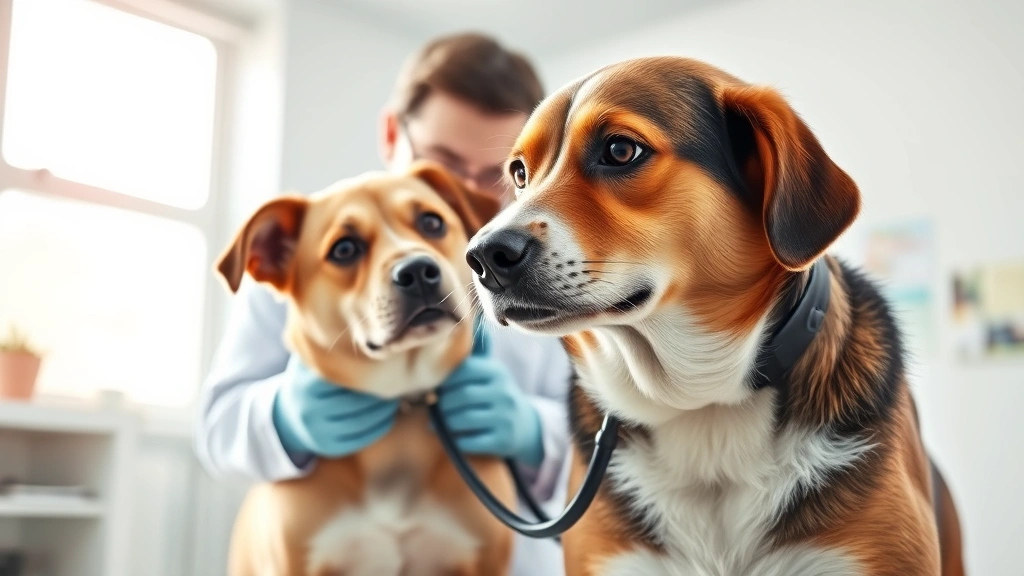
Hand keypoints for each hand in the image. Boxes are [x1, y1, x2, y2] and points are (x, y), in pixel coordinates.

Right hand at [272, 355, 399, 461]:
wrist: (287, 417)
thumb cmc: (309, 380)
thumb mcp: (311, 361)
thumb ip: (332, 349)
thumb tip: (372, 335)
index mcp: (306, 381)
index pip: (345, 375)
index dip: (369, 368)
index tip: (386, 360)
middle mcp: (308, 408)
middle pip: (357, 399)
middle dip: (382, 389)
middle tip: (398, 378)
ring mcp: (317, 430)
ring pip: (363, 420)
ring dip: (386, 408)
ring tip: (395, 394)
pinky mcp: (328, 446)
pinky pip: (363, 438)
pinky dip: (381, 425)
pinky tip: (388, 413)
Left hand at [436, 326, 543, 466]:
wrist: (525, 426)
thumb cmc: (496, 394)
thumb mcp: (490, 371)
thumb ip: (477, 351)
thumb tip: (472, 319)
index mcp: (496, 371)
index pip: (464, 370)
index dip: (445, 380)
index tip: (437, 387)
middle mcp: (503, 392)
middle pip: (460, 396)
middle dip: (442, 403)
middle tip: (434, 406)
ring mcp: (504, 417)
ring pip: (462, 419)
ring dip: (444, 422)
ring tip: (437, 421)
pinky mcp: (502, 440)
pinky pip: (469, 441)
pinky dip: (455, 440)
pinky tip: (452, 436)